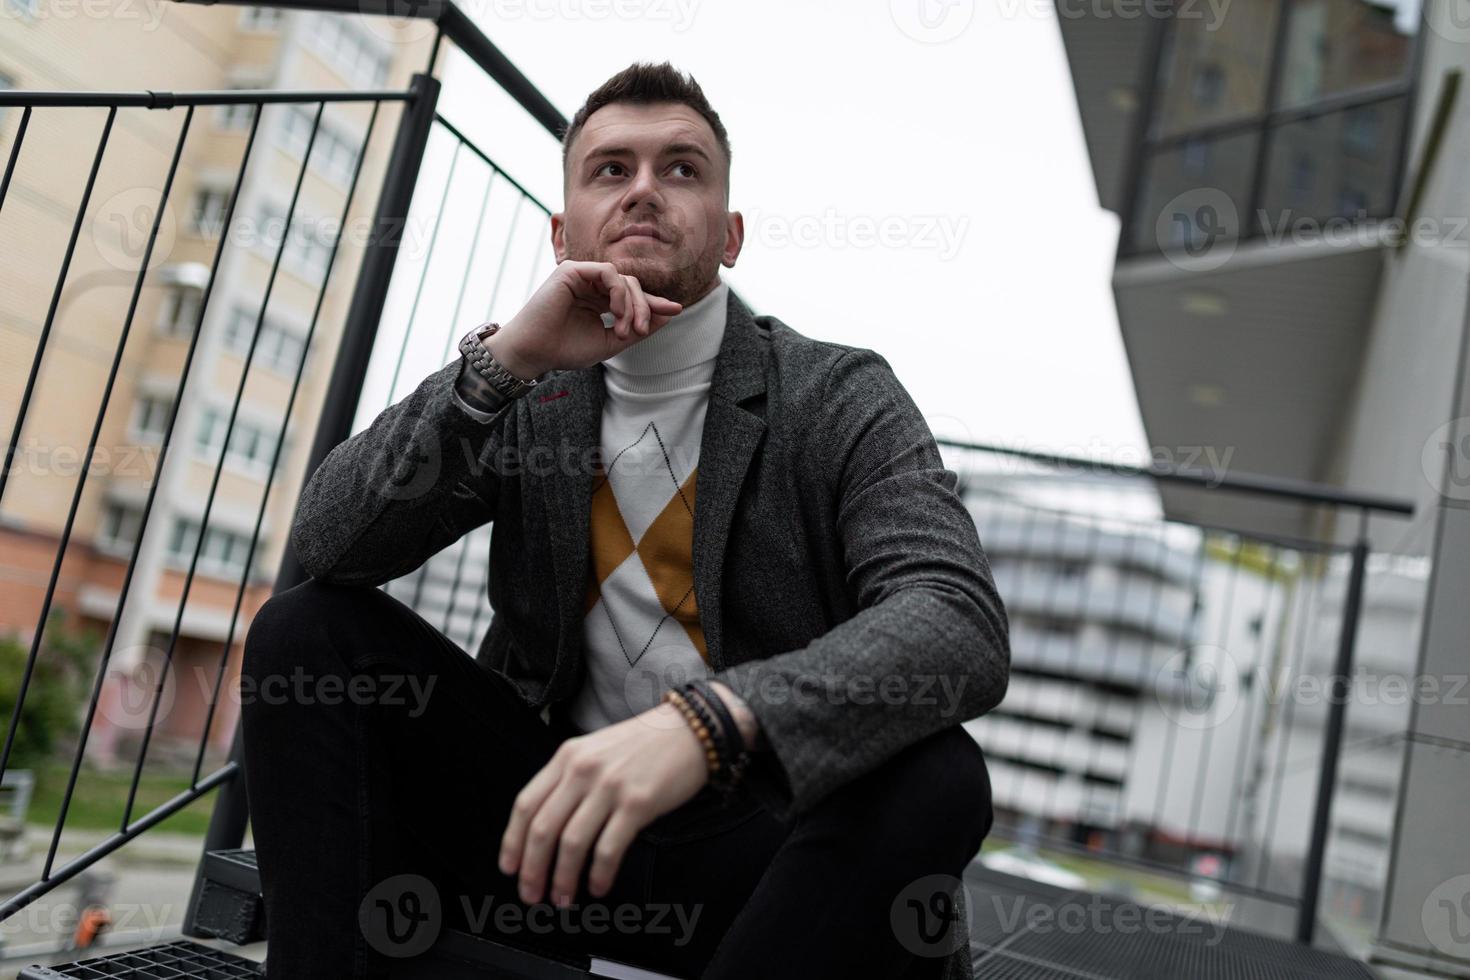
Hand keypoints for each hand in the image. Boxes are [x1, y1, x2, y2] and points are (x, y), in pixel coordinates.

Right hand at [484, 261, 682, 380]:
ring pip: (623, 278)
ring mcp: (581, 275)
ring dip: (632, 304)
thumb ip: (637, 328)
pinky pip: (609, 272)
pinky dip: (619, 292)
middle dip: (644, 307)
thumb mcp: (610, 342)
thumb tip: (669, 313)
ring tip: (625, 328)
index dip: (653, 303)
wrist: (534, 353)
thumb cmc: (565, 349)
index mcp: (596, 300)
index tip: (675, 311)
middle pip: (632, 285)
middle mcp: (590, 285)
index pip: (631, 296)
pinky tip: (616, 313)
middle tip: (641, 330)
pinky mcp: (572, 270)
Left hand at [498, 702, 706, 907]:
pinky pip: (608, 848)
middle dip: (533, 870)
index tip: (510, 868)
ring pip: (572, 843)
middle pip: (543, 829)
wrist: (690, 730)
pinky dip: (599, 874)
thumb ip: (569, 779)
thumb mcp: (595, 750)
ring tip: (563, 898)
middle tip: (532, 894)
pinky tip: (598, 886)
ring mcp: (610, 787)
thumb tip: (547, 826)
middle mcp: (583, 770)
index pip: (526, 804)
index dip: (512, 842)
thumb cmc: (644, 744)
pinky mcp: (638, 803)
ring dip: (563, 879)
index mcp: (567, 757)